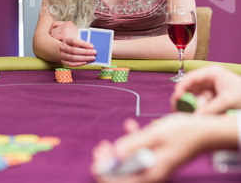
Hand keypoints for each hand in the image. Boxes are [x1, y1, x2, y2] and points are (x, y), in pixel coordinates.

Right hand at [49, 21, 96, 66]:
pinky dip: (79, 64)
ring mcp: (62, 55)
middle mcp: (63, 47)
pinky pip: (71, 64)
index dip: (83, 43)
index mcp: (66, 40)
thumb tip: (91, 47)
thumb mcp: (75, 41)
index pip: (74, 41)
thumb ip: (81, 42)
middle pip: (74, 50)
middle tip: (94, 52)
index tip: (92, 46)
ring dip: (84, 58)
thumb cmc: (72, 44)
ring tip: (92, 58)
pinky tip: (85, 62)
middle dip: (85, 52)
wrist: (62, 50)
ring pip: (73, 58)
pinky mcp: (64, 62)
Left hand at [91, 113, 237, 182]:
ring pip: (129, 164)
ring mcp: (154, 166)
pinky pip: (140, 154)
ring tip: (107, 142)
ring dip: (117, 153)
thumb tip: (115, 154)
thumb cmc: (182, 133)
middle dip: (108, 163)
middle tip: (100, 148)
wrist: (204, 132)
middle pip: (123, 175)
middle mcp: (152, 173)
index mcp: (151, 173)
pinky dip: (132, 142)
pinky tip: (130, 125)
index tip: (97, 159)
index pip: (120, 182)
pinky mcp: (157, 158)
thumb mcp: (155, 135)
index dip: (106, 173)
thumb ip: (134, 144)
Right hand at [171, 65, 240, 113]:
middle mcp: (208, 79)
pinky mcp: (212, 98)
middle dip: (184, 99)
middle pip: (190, 88)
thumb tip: (194, 118)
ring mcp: (210, 88)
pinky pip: (201, 105)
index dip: (181, 87)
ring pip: (195, 98)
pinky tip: (198, 117)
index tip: (176, 98)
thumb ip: (210, 109)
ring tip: (194, 117)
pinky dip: (199, 111)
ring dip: (194, 108)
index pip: (191, 77)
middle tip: (177, 109)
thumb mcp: (227, 101)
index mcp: (212, 73)